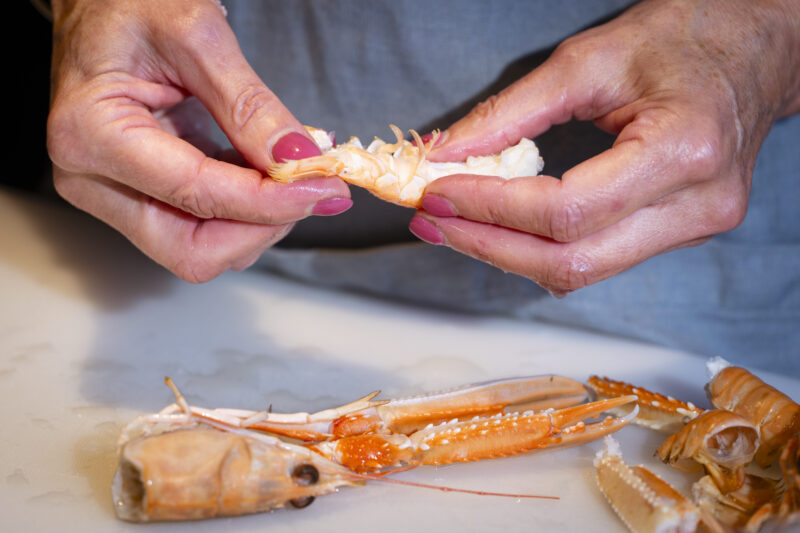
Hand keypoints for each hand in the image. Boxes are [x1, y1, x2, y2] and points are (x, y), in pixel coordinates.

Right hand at [47, 0, 350, 282]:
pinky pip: (200, 227)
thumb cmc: (129, 3)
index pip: (196, 194)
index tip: (322, 186)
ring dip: (257, 220)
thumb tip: (298, 160)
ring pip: (200, 249)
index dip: (270, 200)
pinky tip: (263, 171)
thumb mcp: (196, 34)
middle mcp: (92, 179)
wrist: (98, 4)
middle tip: (309, 187)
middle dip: (261, 226)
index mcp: (92, 134)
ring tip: (286, 169)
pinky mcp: (138, 196)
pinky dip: (245, 210)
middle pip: (192, 250)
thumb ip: (249, 104)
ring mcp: (112, 194)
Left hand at [411, 0, 799, 294]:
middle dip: (488, 245)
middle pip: (572, 261)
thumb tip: (445, 153)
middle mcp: (696, 205)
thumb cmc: (682, 39)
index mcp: (681, 150)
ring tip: (457, 223)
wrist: (751, 50)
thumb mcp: (588, 59)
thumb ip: (511, 111)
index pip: (567, 212)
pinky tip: (503, 227)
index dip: (492, 209)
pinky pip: (597, 261)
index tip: (439, 193)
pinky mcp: (679, 234)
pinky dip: (540, 249)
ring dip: (508, 253)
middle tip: (432, 221)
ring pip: (581, 272)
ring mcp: (693, 228)